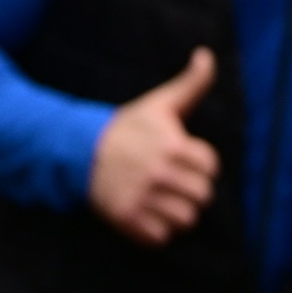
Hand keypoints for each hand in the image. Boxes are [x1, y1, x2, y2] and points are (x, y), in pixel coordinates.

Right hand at [89, 48, 220, 245]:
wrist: (80, 150)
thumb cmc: (128, 126)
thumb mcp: (160, 102)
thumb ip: (191, 82)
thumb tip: (206, 54)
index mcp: (172, 145)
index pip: (211, 167)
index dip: (201, 164)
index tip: (183, 158)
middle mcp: (158, 173)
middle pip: (203, 196)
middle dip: (193, 190)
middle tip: (175, 182)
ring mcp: (141, 197)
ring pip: (185, 220)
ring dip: (177, 213)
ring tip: (163, 199)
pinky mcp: (126, 218)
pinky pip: (160, 238)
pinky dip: (157, 231)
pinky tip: (148, 213)